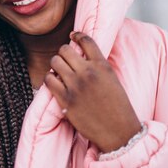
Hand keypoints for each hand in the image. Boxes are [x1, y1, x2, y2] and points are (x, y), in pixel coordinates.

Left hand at [44, 32, 141, 152]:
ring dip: (56, 64)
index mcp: (102, 66)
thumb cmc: (118, 107)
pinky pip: (49, 80)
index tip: (73, 36)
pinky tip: (55, 82)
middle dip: (64, 53)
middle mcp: (88, 73)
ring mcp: (75, 86)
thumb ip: (98, 66)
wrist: (119, 132)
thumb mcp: (113, 80)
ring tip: (59, 71)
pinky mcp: (65, 100)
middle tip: (65, 60)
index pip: (86, 40)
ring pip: (55, 62)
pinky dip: (50, 79)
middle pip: (65, 50)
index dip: (77, 35)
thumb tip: (82, 56)